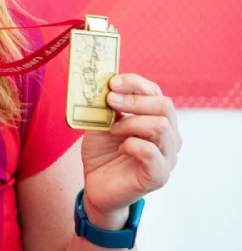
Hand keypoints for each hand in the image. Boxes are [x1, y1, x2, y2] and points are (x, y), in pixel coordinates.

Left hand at [80, 73, 181, 229]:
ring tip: (113, 130)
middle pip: (165, 106)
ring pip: (161, 127)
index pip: (156, 93)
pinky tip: (120, 147)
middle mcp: (169, 137)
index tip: (112, 83)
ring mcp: (167, 157)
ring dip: (131, 122)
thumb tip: (107, 84)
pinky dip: (131, 144)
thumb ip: (109, 105)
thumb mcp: (102, 122)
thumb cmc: (102, 151)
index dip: (135, 83)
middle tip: (110, 100)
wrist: (96, 184)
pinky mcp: (159, 176)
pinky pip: (151, 153)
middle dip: (134, 99)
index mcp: (157, 119)